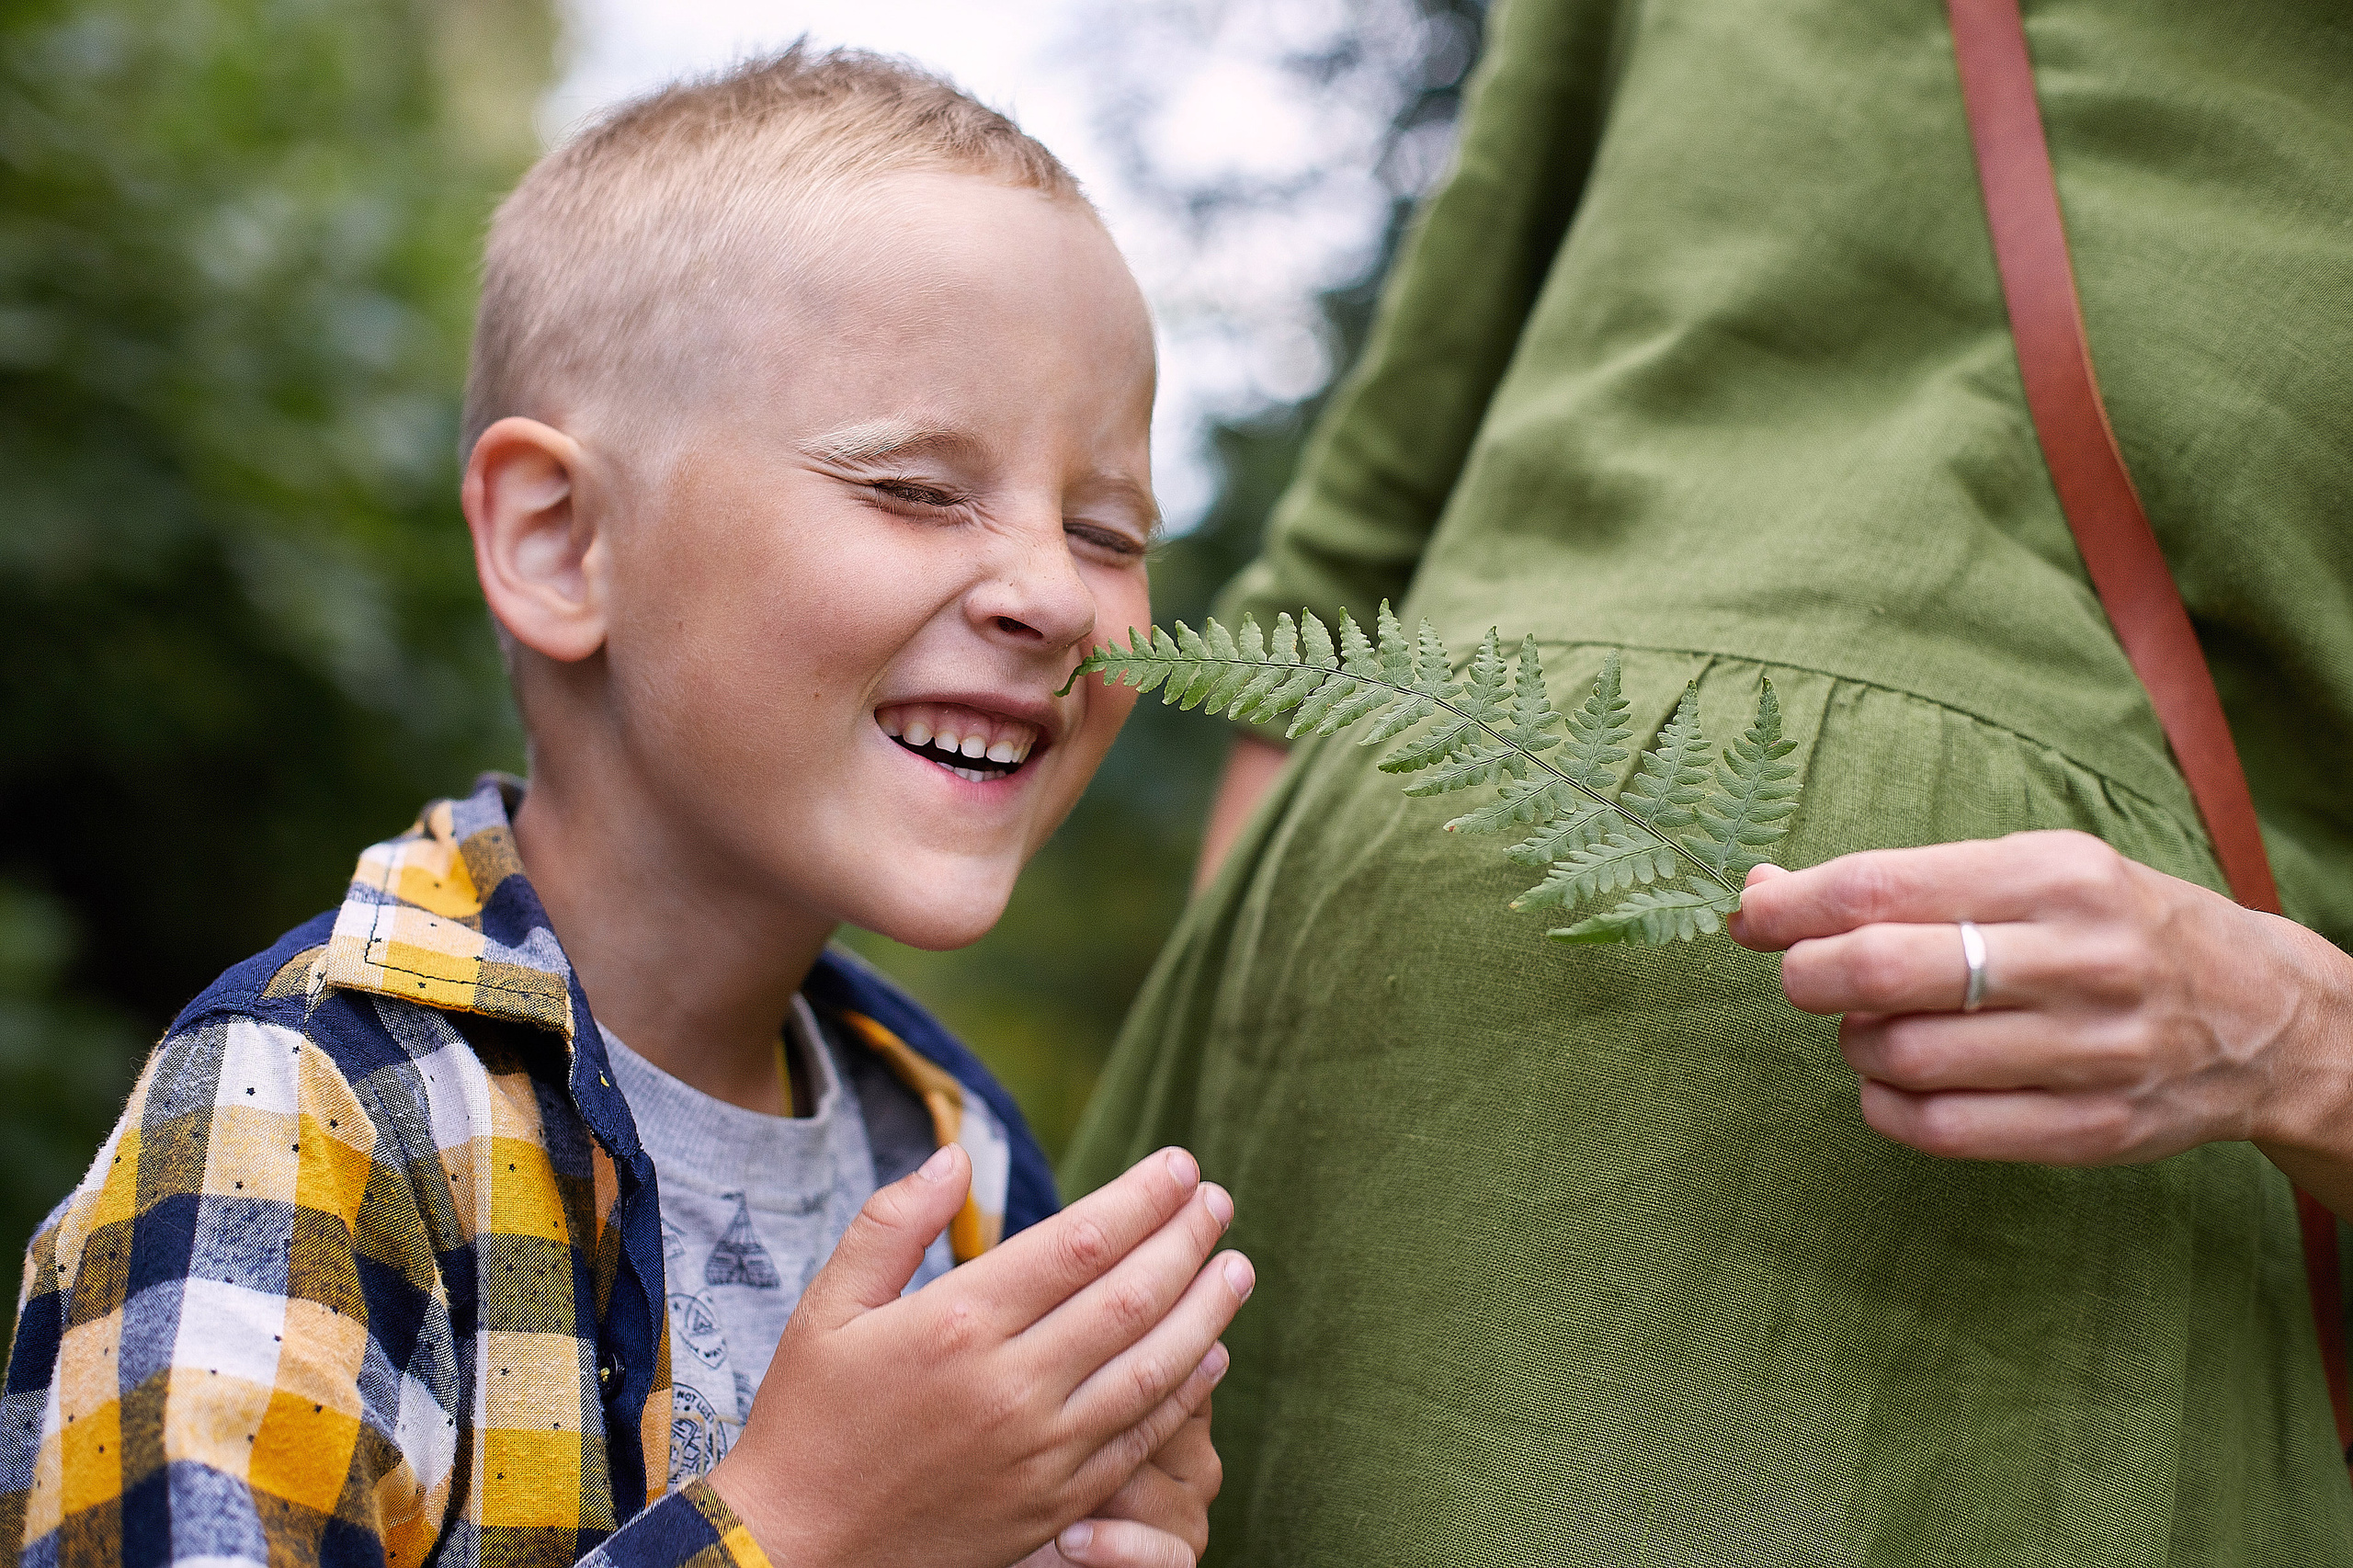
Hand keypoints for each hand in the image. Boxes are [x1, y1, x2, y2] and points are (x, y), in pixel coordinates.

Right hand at [707, 1143, 1252, 1567]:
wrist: (795, 1554)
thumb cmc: (807, 1419)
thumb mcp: (825, 1308)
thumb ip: (890, 1224)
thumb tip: (956, 1155)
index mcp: (955, 1324)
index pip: (1079, 1242)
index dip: (1141, 1197)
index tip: (1179, 1163)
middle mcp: (1009, 1386)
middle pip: (1131, 1297)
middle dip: (1187, 1240)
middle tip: (1219, 1200)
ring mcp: (1039, 1452)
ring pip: (1152, 1368)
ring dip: (1206, 1310)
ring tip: (1237, 1266)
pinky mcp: (1054, 1506)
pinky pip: (1140, 1440)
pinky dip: (1186, 1393)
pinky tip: (1211, 1353)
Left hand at [1728, 830, 2352, 1177]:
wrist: (2266, 1015)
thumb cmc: (2114, 929)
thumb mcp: (2033, 872)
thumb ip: (1905, 882)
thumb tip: (1763, 890)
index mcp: (2054, 877)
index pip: (1881, 887)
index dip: (1790, 908)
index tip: (1746, 918)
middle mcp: (2077, 959)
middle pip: (1881, 970)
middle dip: (1808, 975)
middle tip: (1800, 978)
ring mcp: (2090, 1051)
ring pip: (1903, 1055)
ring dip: (1854, 1046)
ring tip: (1871, 1031)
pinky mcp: (2094, 1130)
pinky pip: (1943, 1130)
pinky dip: (1886, 1109)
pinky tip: (1891, 1087)